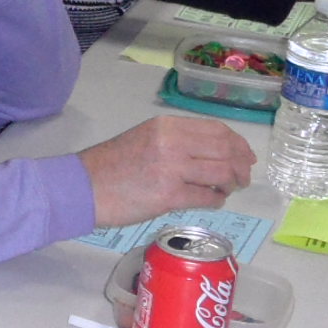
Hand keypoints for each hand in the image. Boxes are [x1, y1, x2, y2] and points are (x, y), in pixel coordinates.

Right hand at [78, 117, 255, 226]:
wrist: (82, 187)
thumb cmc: (111, 166)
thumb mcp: (144, 138)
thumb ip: (177, 141)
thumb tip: (214, 154)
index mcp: (166, 126)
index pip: (216, 130)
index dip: (238, 143)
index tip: (245, 156)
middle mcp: (172, 143)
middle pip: (225, 150)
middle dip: (240, 165)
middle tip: (243, 177)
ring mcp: (172, 169)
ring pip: (221, 173)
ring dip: (231, 183)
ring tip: (227, 189)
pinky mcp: (169, 196)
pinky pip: (206, 197)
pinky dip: (216, 200)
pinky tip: (212, 201)